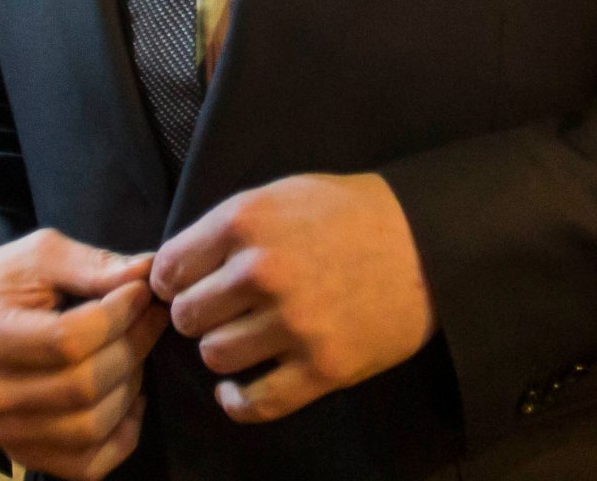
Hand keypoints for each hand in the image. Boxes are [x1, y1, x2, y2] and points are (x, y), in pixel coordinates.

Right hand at [0, 230, 164, 479]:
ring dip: (129, 387)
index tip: (140, 292)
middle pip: (84, 387)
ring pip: (91, 427)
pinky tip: (126, 396)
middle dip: (132, 347)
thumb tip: (146, 272)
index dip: (117, 316)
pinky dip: (122, 434)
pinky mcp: (24, 455)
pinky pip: (89, 464)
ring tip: (133, 352)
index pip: (67, 340)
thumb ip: (91, 265)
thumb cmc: (1, 286)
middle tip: (149, 318)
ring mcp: (3, 433)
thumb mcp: (39, 257)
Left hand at [152, 172, 431, 423]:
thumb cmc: (349, 214)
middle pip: (187, 316)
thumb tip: (174, 266)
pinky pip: (255, 402)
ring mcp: (293, 323)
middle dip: (197, 315)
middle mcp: (262, 271)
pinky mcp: (323, 368)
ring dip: (222, 352)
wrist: (426, 243)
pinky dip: (238, 402)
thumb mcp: (281, 194)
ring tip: (242, 340)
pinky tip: (238, 390)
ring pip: (214, 356)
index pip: (170, 267)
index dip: (172, 281)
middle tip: (219, 313)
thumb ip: (228, 226)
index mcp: (246, 220)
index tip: (183, 287)